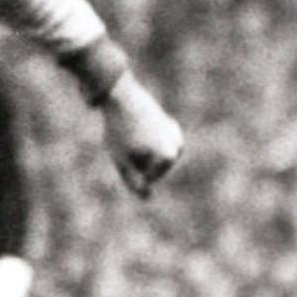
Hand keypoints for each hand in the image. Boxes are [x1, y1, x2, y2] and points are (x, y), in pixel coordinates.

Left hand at [99, 77, 183, 196]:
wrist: (121, 98)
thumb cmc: (119, 131)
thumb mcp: (121, 162)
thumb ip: (134, 183)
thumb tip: (148, 198)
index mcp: (168, 157)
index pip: (146, 180)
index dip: (129, 168)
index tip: (126, 150)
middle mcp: (178, 147)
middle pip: (152, 170)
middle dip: (136, 161)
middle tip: (127, 142)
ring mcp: (176, 137)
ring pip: (153, 160)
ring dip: (140, 152)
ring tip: (133, 136)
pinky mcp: (171, 128)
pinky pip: (152, 149)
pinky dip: (143, 143)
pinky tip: (141, 129)